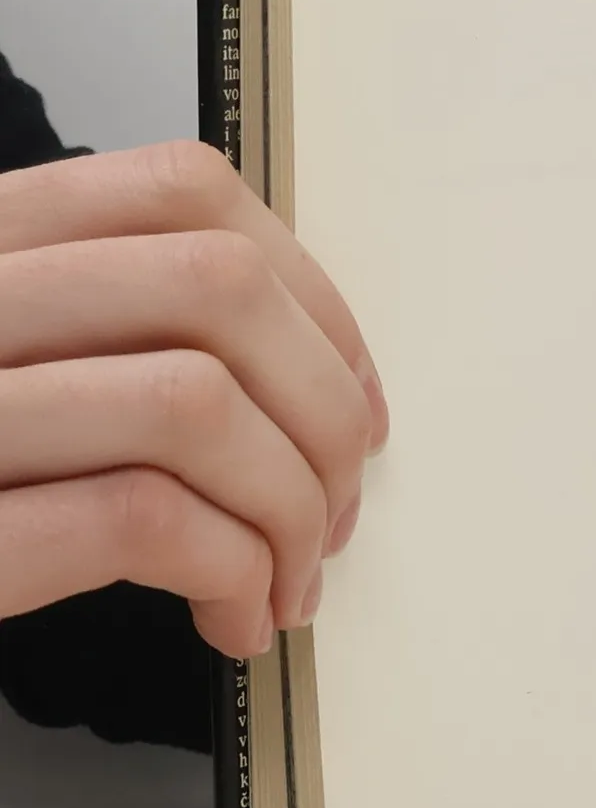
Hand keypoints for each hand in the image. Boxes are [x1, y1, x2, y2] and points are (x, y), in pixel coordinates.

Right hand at [0, 142, 387, 659]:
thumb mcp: (25, 367)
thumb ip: (121, 334)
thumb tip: (316, 374)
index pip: (183, 193)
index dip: (312, 296)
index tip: (351, 393)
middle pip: (217, 289)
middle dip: (323, 409)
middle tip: (337, 505)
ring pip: (196, 401)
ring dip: (289, 506)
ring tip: (288, 577)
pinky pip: (140, 518)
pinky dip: (230, 570)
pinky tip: (232, 614)